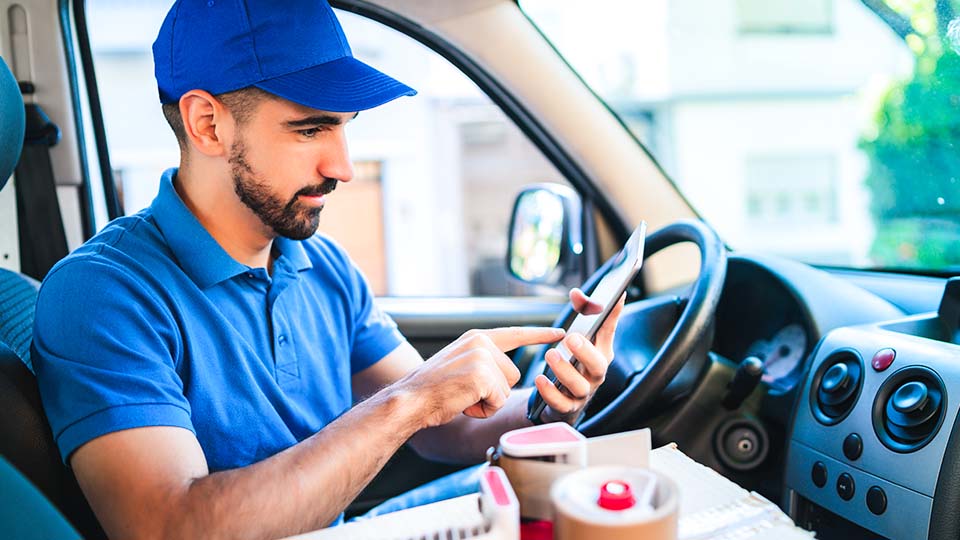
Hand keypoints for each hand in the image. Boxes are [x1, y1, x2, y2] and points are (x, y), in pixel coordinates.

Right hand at [396, 327, 564, 427]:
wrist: (410, 399)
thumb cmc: (433, 389)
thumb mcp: (461, 364)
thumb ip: (483, 361)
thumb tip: (508, 373)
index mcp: (476, 338)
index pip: (515, 333)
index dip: (540, 335)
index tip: (561, 334)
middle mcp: (481, 343)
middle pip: (513, 374)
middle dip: (495, 391)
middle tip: (466, 392)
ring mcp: (481, 358)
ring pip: (507, 389)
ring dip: (489, 401)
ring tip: (463, 397)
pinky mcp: (482, 376)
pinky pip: (498, 401)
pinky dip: (483, 410)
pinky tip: (464, 404)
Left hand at [534, 288, 625, 422]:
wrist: (562, 398)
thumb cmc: (573, 362)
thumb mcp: (577, 338)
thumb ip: (580, 313)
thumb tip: (577, 293)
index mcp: (600, 353)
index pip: (609, 332)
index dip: (613, 314)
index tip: (617, 295)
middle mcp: (595, 374)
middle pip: (598, 366)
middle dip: (586, 351)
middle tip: (572, 338)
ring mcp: (583, 392)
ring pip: (579, 386)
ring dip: (565, 370)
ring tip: (550, 354)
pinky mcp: (567, 407)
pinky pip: (561, 403)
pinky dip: (550, 392)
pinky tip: (541, 379)